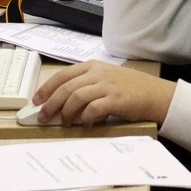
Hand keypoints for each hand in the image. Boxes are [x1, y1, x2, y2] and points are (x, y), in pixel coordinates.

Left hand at [32, 61, 176, 125]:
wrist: (154, 94)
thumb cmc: (129, 88)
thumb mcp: (105, 78)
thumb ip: (85, 84)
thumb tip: (61, 101)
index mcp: (92, 66)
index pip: (62, 75)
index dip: (46, 88)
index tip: (36, 101)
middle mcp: (97, 74)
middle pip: (66, 87)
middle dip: (51, 104)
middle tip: (44, 117)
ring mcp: (107, 86)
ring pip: (76, 98)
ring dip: (67, 113)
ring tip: (65, 123)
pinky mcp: (115, 99)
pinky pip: (93, 109)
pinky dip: (86, 118)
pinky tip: (87, 124)